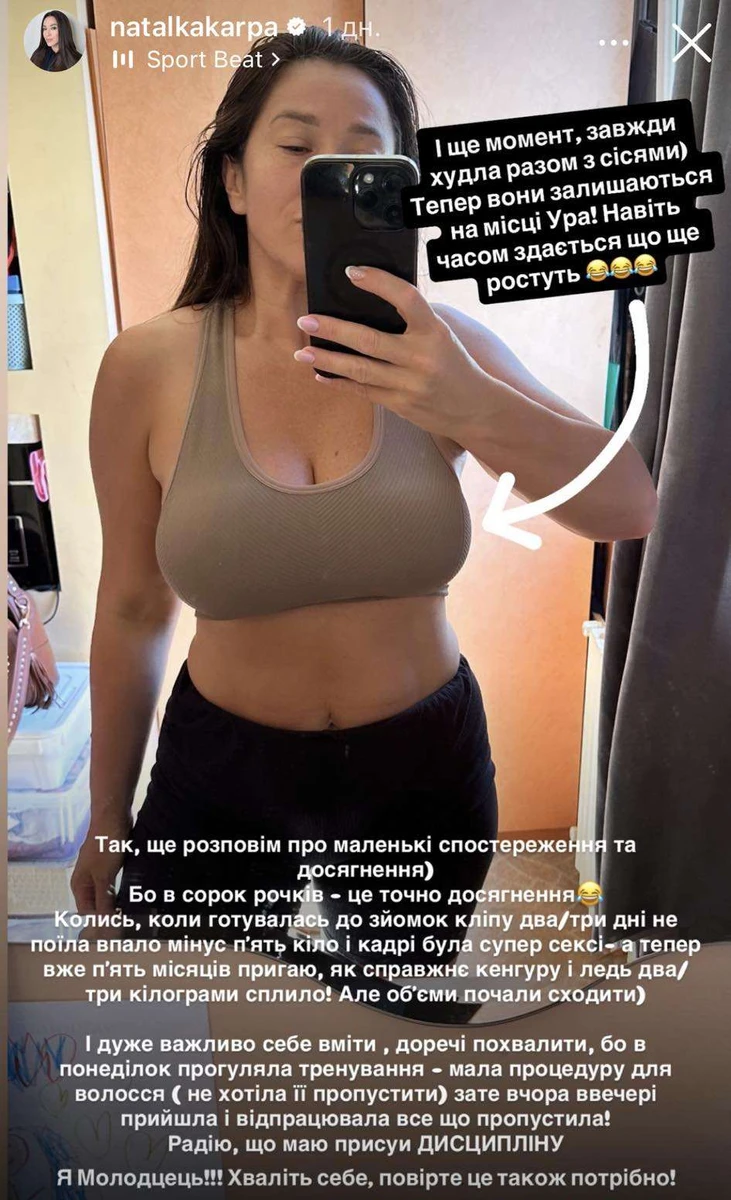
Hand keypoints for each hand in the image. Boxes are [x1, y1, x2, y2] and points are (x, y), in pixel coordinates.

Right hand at [70, 818, 131, 916]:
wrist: (113, 818)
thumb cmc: (104, 846)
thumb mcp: (103, 877)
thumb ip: (103, 901)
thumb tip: (105, 925)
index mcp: (79, 885)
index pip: (87, 912)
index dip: (100, 922)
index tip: (117, 930)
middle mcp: (86, 881)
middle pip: (96, 905)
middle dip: (109, 913)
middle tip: (127, 923)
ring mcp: (98, 873)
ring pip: (106, 895)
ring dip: (116, 903)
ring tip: (130, 913)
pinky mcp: (109, 866)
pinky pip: (114, 884)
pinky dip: (120, 891)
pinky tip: (131, 896)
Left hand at [293, 266, 483, 438]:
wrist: (474, 408)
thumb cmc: (454, 364)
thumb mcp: (442, 336)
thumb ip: (413, 322)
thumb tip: (366, 305)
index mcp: (435, 332)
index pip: (407, 299)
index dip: (379, 283)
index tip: (352, 272)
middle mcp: (422, 358)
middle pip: (370, 340)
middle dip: (334, 330)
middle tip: (307, 320)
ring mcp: (410, 384)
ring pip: (360, 370)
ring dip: (327, 360)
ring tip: (303, 352)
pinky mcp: (400, 405)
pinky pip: (364, 391)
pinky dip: (340, 382)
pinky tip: (320, 374)